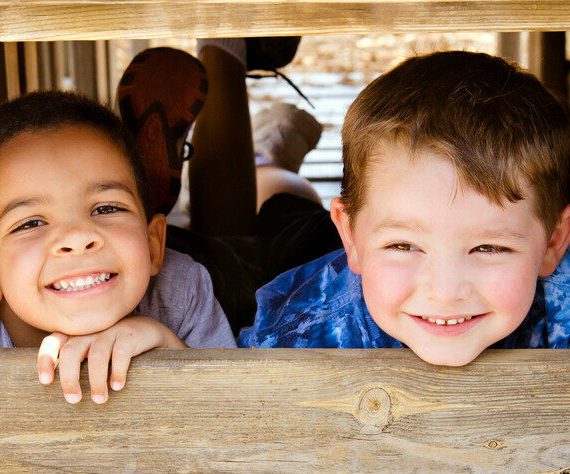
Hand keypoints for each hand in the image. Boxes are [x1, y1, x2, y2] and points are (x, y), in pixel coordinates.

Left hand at [36, 316, 186, 403]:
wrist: (151, 332)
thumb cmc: (117, 349)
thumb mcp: (95, 351)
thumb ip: (79, 362)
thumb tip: (63, 394)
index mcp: (79, 333)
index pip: (54, 341)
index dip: (46, 359)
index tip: (46, 382)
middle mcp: (92, 330)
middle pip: (72, 351)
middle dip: (70, 378)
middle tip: (74, 399)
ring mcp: (112, 330)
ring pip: (97, 356)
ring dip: (96, 381)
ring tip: (100, 399)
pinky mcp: (130, 334)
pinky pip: (120, 354)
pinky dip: (117, 372)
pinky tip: (118, 385)